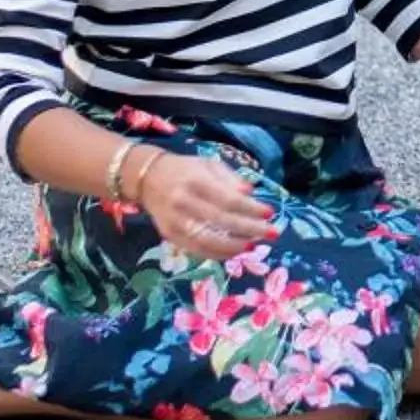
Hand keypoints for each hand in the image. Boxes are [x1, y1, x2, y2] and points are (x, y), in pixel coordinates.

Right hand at [137, 151, 277, 264]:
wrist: (147, 178)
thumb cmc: (185, 170)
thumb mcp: (209, 165)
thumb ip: (230, 179)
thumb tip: (250, 194)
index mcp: (195, 181)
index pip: (228, 200)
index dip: (250, 209)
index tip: (270, 213)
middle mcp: (183, 202)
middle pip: (221, 221)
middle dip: (250, 229)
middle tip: (272, 233)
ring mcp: (174, 222)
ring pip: (208, 241)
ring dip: (235, 247)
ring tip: (254, 245)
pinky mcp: (170, 236)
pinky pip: (196, 250)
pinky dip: (217, 254)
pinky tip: (234, 252)